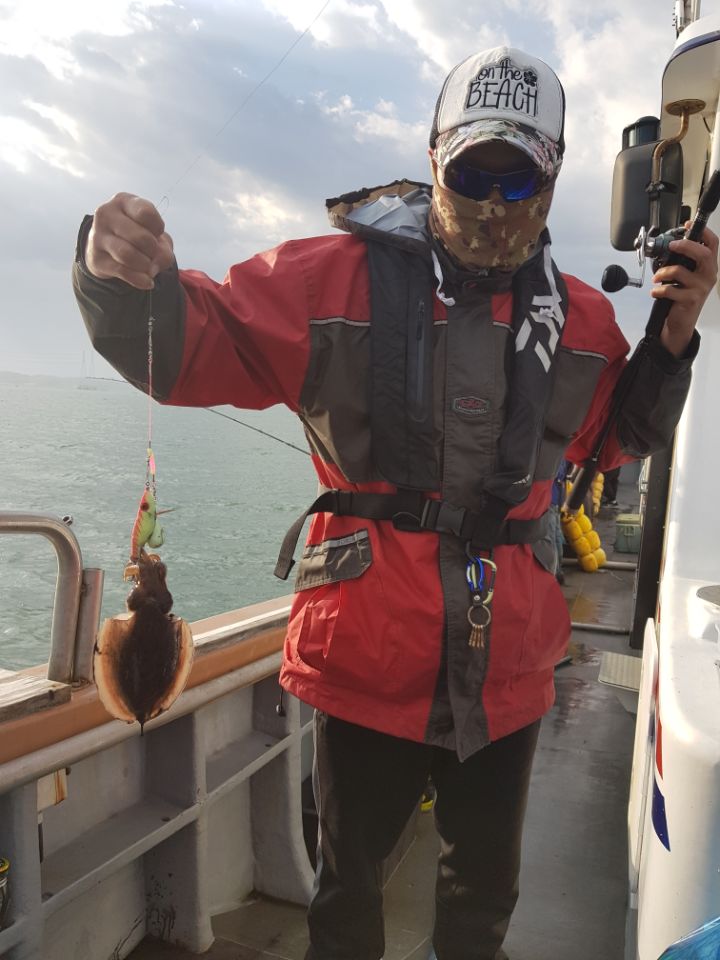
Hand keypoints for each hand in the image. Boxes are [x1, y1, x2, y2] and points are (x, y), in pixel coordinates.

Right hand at [85, 193, 174, 290]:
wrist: (107, 249)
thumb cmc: (137, 235)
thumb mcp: (155, 235)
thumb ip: (163, 249)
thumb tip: (152, 267)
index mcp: (122, 201)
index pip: (146, 213)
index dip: (158, 228)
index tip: (155, 233)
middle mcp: (106, 214)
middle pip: (140, 237)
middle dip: (153, 251)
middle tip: (152, 253)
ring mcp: (97, 236)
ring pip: (127, 255)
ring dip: (146, 265)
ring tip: (148, 266)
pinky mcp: (95, 258)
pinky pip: (122, 271)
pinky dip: (140, 280)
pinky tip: (147, 282)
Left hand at [651, 223, 718, 357]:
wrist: (681, 322)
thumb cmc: (682, 297)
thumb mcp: (688, 277)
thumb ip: (685, 262)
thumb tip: (671, 245)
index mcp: (708, 267)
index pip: (713, 245)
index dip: (703, 233)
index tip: (687, 226)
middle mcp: (708, 276)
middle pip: (704, 254)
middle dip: (686, 246)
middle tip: (672, 245)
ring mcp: (701, 288)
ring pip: (680, 271)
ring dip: (663, 272)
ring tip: (657, 278)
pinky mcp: (690, 300)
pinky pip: (670, 289)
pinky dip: (658, 289)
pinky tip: (656, 292)